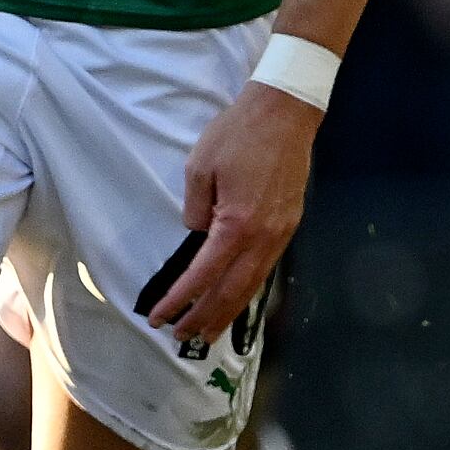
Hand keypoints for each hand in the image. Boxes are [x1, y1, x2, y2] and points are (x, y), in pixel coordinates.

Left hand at [150, 81, 319, 349]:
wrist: (286, 113)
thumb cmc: (237, 135)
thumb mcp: (199, 168)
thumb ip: (194, 209)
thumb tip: (198, 234)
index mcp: (237, 224)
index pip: (204, 274)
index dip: (180, 300)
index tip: (160, 317)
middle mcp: (263, 237)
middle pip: (233, 290)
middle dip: (205, 316)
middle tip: (181, 336)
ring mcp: (281, 232)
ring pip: (254, 283)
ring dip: (229, 310)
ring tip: (209, 329)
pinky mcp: (289, 224)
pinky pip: (266, 267)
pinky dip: (248, 288)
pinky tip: (237, 296)